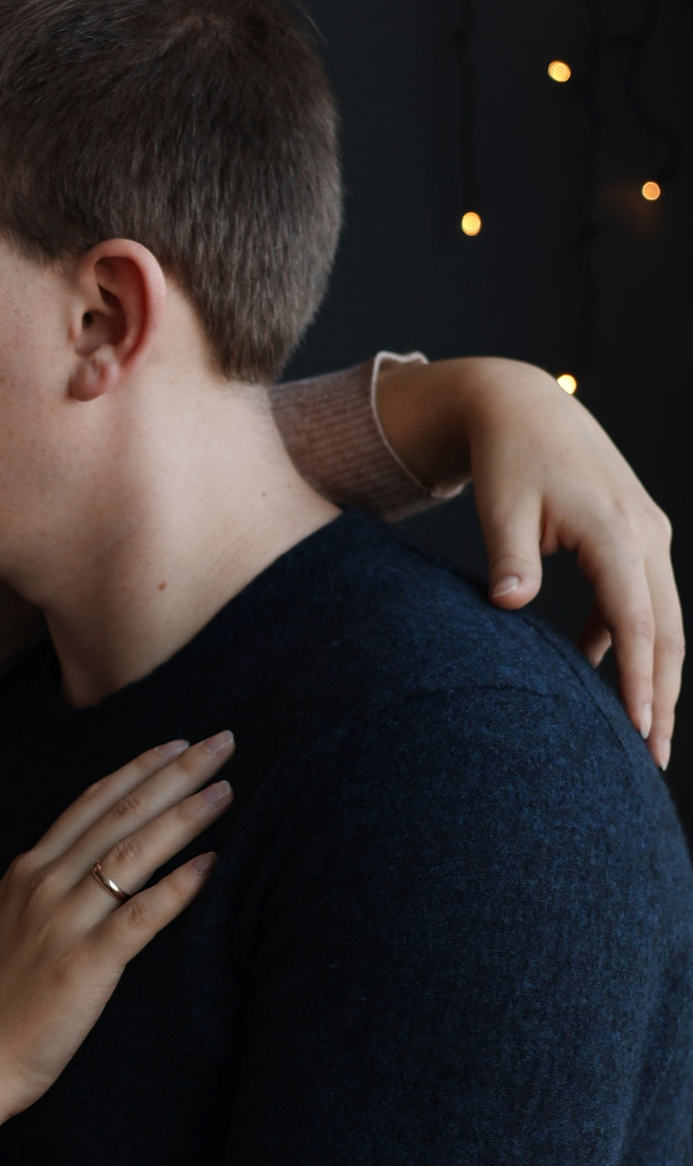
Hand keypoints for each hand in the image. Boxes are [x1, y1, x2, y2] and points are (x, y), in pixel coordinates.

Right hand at [0, 733, 230, 1165]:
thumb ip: (31, 901)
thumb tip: (61, 883)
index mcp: (23, 876)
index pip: (88, 805)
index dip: (135, 770)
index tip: (173, 745)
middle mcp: (43, 887)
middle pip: (119, 815)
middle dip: (174, 773)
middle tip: (220, 742)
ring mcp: (62, 923)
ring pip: (133, 853)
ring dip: (184, 815)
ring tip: (226, 790)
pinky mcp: (84, 966)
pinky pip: (140, 916)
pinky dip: (178, 887)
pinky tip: (211, 864)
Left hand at [375, 355, 679, 766]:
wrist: (523, 406)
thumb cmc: (506, 458)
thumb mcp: (500, 506)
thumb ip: (508, 558)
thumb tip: (506, 604)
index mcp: (614, 529)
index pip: (635, 620)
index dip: (640, 679)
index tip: (640, 730)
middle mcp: (645, 533)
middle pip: (666, 630)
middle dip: (664, 697)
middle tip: (653, 759)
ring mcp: (648, 533)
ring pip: (663, 619)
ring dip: (655, 674)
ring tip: (642, 733)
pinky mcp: (637, 535)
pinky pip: (642, 600)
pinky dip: (628, 638)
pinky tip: (596, 670)